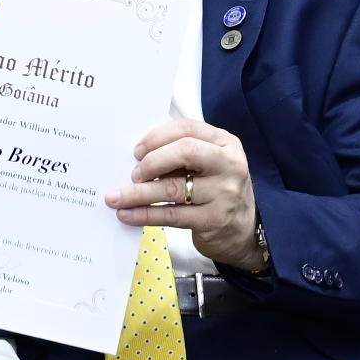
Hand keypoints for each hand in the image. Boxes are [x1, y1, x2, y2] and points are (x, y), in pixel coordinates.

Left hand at [107, 119, 263, 271]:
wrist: (244, 230)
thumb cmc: (218, 190)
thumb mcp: (210, 164)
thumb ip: (184, 154)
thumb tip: (138, 156)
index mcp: (225, 143)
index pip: (188, 128)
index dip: (157, 137)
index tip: (137, 151)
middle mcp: (229, 164)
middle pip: (184, 151)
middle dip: (151, 161)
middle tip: (133, 174)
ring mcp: (224, 193)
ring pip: (173, 188)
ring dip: (138, 193)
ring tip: (116, 197)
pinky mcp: (213, 220)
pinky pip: (171, 216)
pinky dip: (145, 215)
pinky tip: (127, 214)